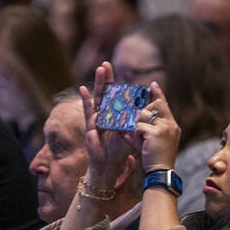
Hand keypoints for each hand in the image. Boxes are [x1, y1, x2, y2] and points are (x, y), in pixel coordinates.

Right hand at [78, 63, 127, 183]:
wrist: (108, 166)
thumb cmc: (118, 151)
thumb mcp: (129, 133)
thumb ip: (134, 122)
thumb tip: (146, 112)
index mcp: (113, 115)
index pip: (115, 96)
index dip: (116, 84)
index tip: (119, 71)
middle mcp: (103, 115)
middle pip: (104, 93)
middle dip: (106, 78)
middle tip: (106, 63)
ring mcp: (95, 120)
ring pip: (97, 98)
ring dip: (99, 84)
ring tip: (99, 70)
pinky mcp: (90, 127)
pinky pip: (88, 112)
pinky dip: (85, 101)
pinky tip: (83, 90)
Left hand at [122, 82, 181, 173]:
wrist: (161, 172)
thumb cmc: (157, 159)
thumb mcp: (156, 141)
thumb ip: (148, 129)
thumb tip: (135, 119)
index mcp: (172, 125)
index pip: (164, 105)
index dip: (158, 94)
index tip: (152, 84)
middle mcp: (170, 124)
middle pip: (150, 108)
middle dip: (140, 116)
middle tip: (138, 130)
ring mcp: (164, 128)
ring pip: (142, 116)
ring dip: (137, 128)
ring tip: (140, 140)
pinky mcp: (155, 133)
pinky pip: (138, 127)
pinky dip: (135, 136)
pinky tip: (139, 144)